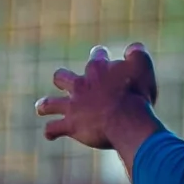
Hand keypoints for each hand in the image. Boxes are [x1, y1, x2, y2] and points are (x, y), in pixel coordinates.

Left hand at [37, 44, 159, 161]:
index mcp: (98, 69)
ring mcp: (73, 105)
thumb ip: (137, 55)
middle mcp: (81, 85)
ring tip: (41, 107)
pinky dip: (51, 131)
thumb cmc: (137, 94)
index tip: (102, 55)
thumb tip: (134, 48)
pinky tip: (50, 135)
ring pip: (51, 103)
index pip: (96, 56)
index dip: (100, 55)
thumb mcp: (142, 68)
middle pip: (63, 77)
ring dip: (45, 105)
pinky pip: (54, 128)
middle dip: (63, 79)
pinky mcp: (71, 125)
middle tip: (65, 81)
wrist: (126, 119)